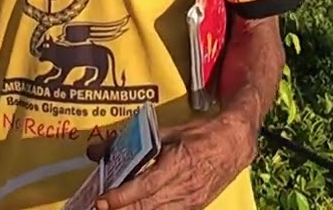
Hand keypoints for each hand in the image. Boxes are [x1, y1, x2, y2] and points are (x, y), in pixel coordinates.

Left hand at [86, 117, 255, 209]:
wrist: (234, 144)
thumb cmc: (200, 134)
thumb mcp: (168, 131)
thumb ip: (133, 141)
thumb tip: (97, 150)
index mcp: (177, 163)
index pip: (145, 186)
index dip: (122, 196)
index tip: (102, 200)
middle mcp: (184, 186)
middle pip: (147, 206)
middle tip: (100, 208)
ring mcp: (190, 201)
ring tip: (115, 209)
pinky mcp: (194, 208)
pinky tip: (137, 209)